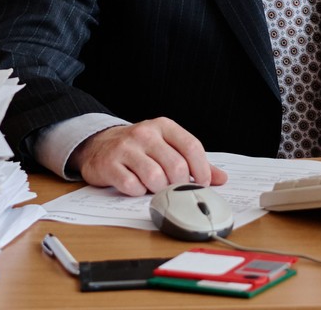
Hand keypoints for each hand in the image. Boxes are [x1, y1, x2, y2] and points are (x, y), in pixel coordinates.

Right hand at [71, 118, 227, 195]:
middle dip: (179, 184)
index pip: (191, 146)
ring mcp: (126, 148)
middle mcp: (145, 134)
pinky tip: (136, 187)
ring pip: (154, 177)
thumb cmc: (139, 148)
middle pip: (175, 166)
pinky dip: (138, 192)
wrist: (99, 145)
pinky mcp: (109, 164)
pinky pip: (132, 185)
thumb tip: (221, 178)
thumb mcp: (166, 146)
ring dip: (158, 190)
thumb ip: (193, 161)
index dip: (202, 169)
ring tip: (154, 188)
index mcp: (164, 127)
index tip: (202, 183)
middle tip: (175, 189)